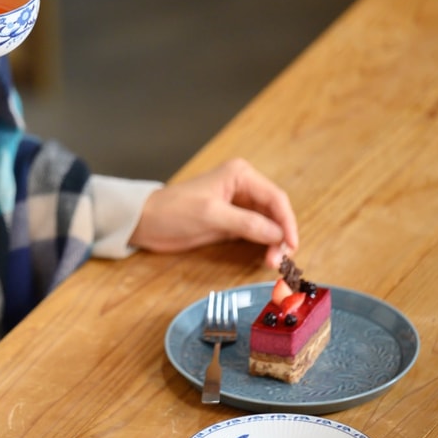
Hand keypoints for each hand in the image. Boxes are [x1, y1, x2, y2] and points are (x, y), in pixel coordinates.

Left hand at [128, 158, 298, 267]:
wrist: (146, 222)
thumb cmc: (173, 211)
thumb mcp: (211, 215)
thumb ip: (246, 223)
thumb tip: (278, 234)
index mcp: (240, 175)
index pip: (275, 198)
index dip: (287, 222)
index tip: (291, 245)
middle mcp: (243, 187)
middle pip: (275, 212)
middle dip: (281, 235)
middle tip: (280, 260)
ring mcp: (238, 205)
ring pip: (268, 224)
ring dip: (274, 243)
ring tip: (272, 263)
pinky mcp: (232, 222)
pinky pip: (256, 233)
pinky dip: (263, 245)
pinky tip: (265, 257)